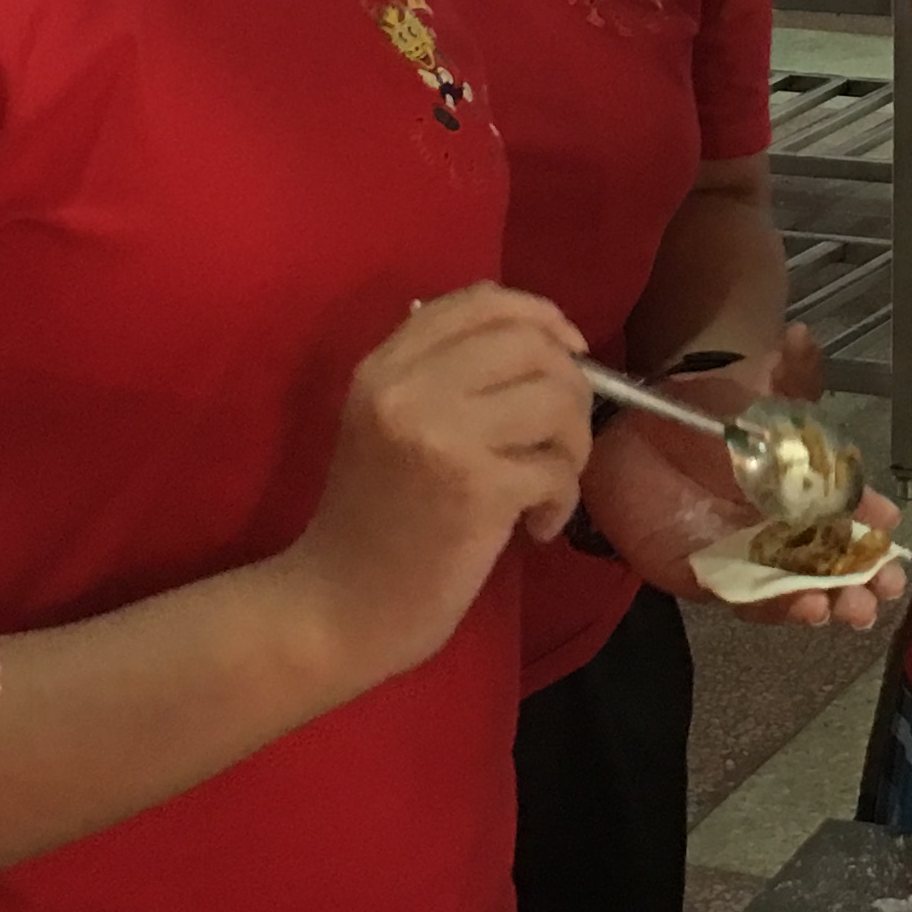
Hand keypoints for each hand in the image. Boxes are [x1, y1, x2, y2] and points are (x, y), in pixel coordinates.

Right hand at [277, 286, 592, 691]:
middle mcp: (408, 387)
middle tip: (560, 438)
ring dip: (574, 444)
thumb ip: (444, 376)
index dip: (540, 316)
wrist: (336, 610)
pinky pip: (558, 469)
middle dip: (570, 387)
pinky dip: (562, 501)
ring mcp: (441, 435)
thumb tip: (544, 343)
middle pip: (532, 343)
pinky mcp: (477, 489)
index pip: (481, 300)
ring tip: (550, 485)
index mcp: (385, 366)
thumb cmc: (371, 524)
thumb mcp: (388, 426)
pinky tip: (536, 528)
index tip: (565, 352)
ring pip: (557, 398)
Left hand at [577, 327, 904, 629]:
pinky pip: (753, 603)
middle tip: (883, 589)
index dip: (872, 519)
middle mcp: (785, 526)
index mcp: (803, 485)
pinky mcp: (715, 580)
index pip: (848, 507)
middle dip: (865, 576)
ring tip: (850, 608)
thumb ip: (780, 373)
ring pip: (803, 588)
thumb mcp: (743, 389)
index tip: (890, 525)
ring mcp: (752, 555)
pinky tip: (805, 608)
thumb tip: (801, 336)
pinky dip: (781, 609)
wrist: (627, 442)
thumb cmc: (693, 414)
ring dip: (833, 601)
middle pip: (836, 560)